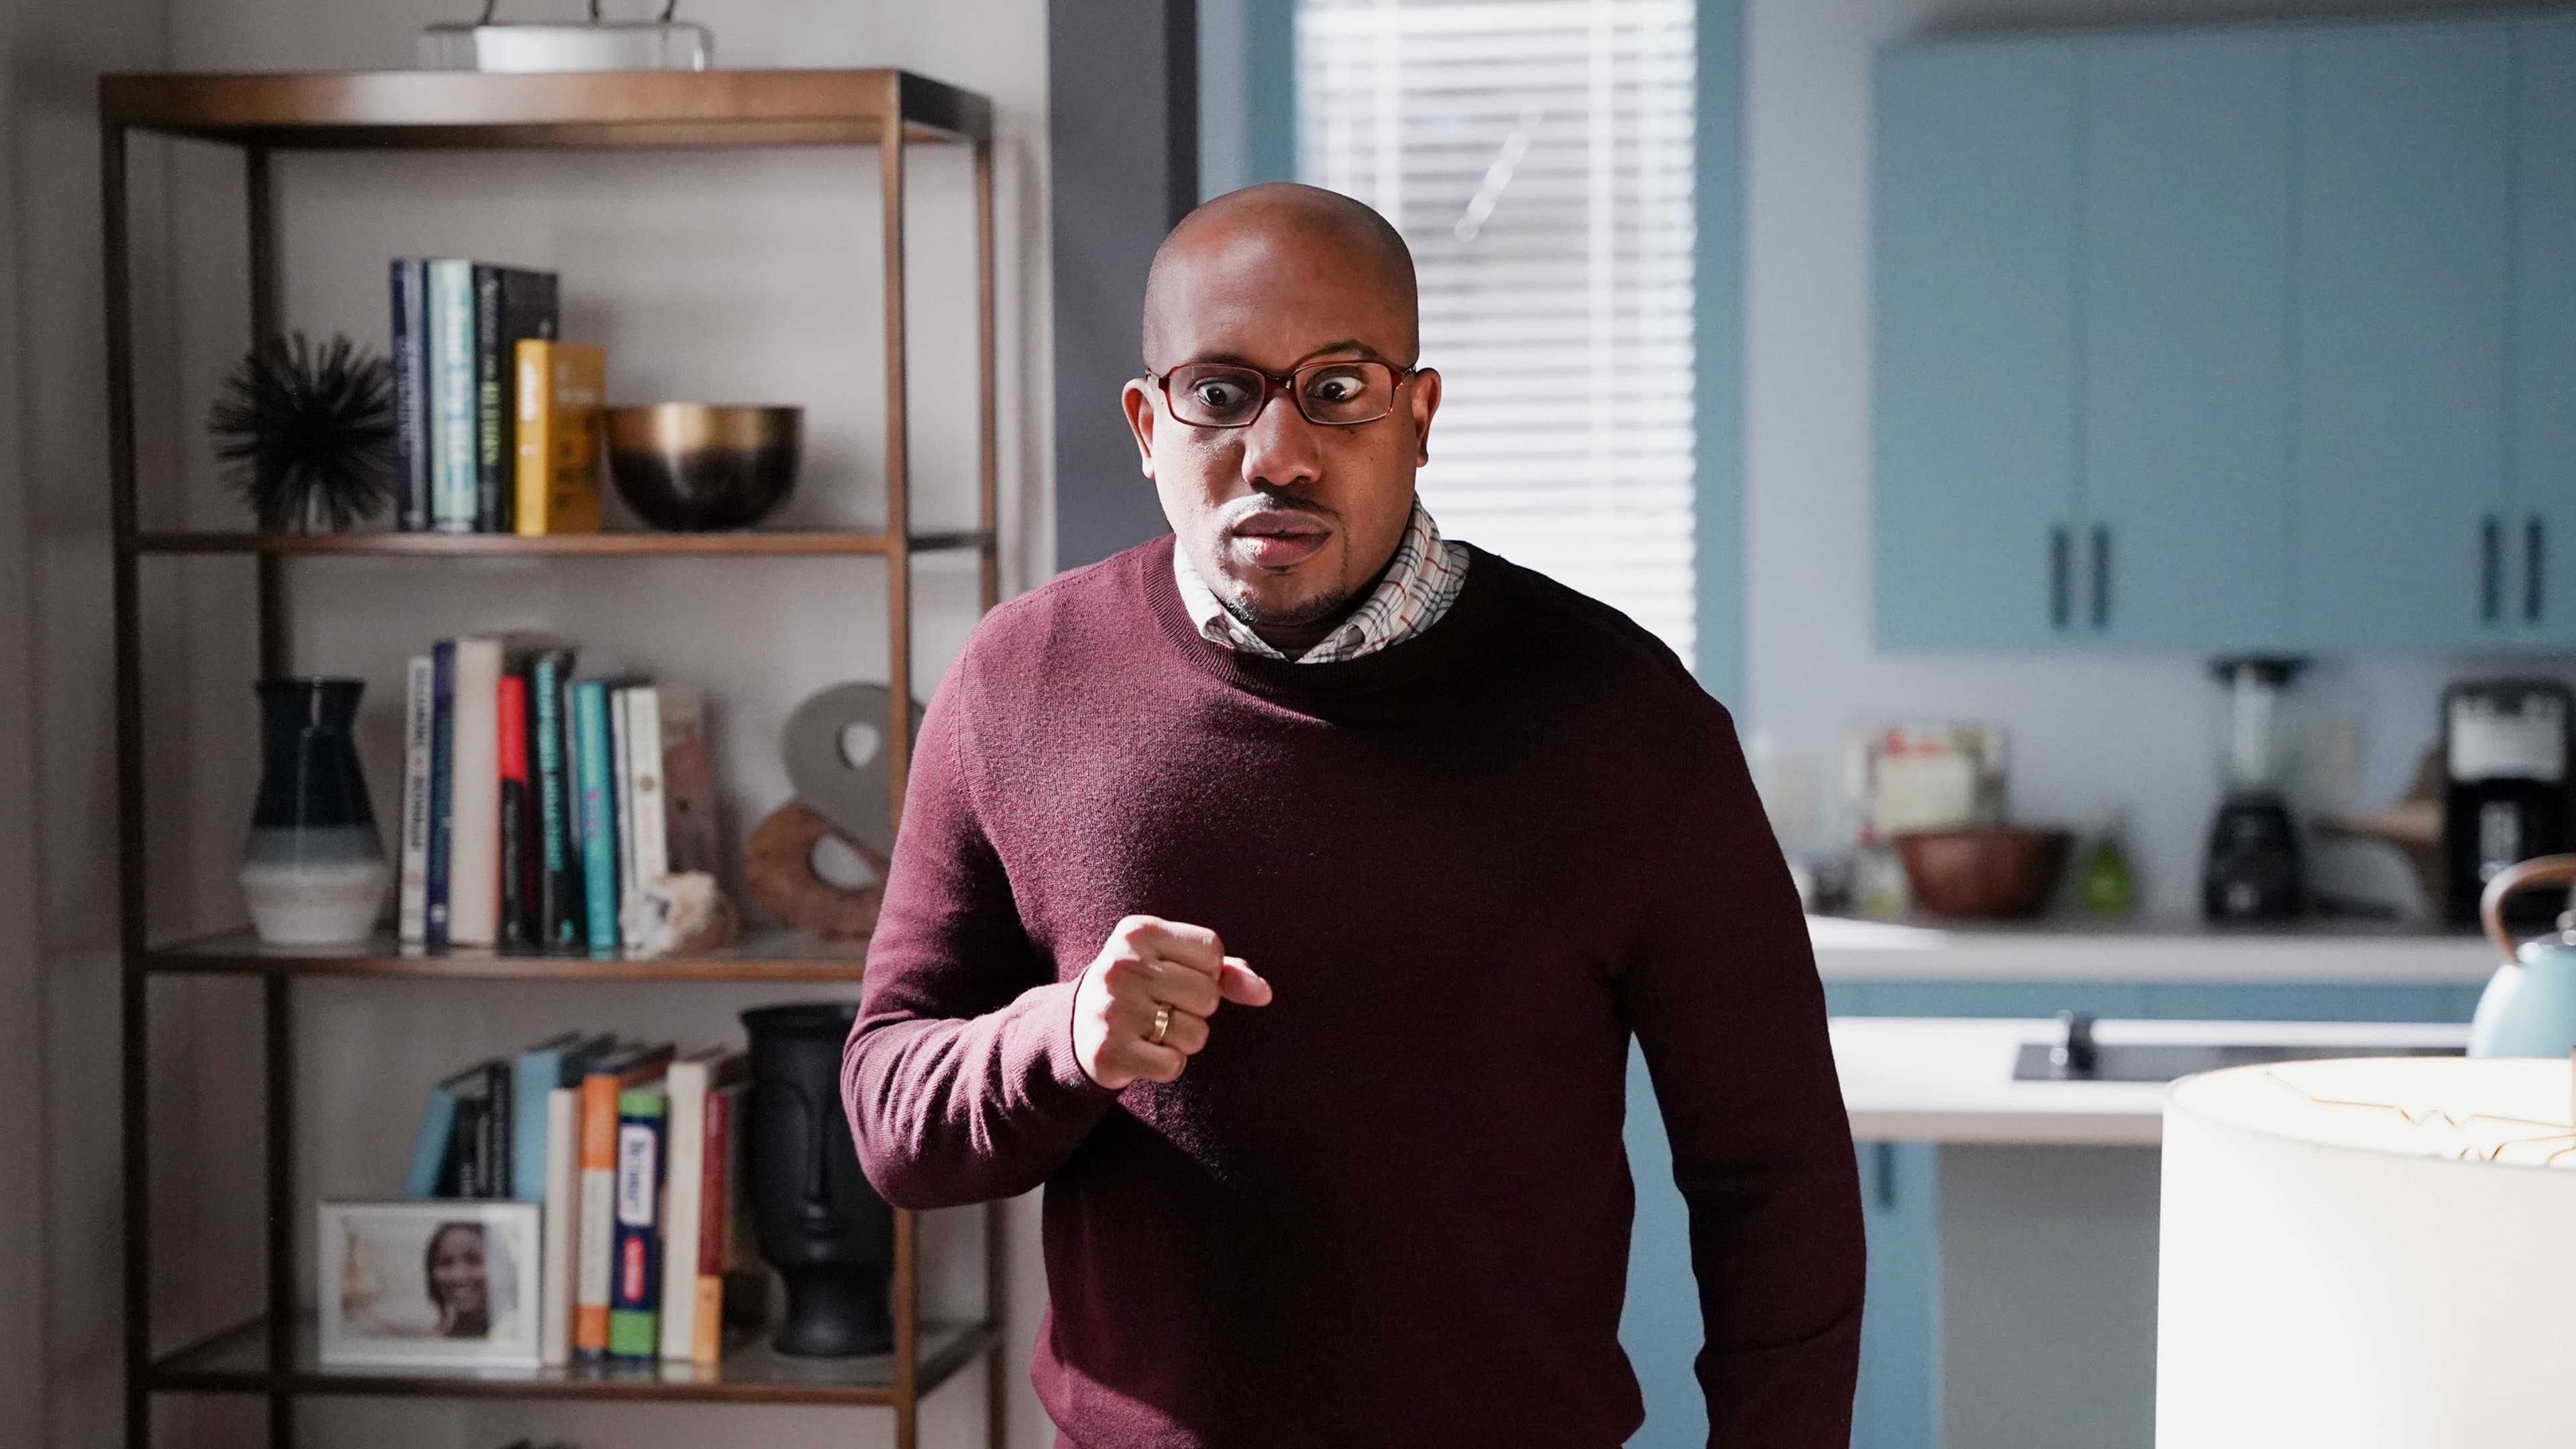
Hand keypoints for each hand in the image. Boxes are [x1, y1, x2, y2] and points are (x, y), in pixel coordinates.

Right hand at [1073, 915, 1273, 1088]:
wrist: (1077, 1027)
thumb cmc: (1142, 988)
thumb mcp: (1175, 964)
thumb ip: (1226, 972)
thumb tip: (1263, 993)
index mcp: (1138, 931)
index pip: (1212, 950)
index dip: (1207, 971)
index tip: (1176, 976)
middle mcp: (1121, 966)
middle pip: (1207, 993)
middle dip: (1197, 1007)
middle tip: (1164, 1007)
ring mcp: (1112, 1009)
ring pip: (1196, 1033)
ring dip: (1184, 1039)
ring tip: (1153, 1028)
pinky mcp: (1109, 1051)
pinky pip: (1174, 1065)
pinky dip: (1169, 1064)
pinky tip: (1145, 1051)